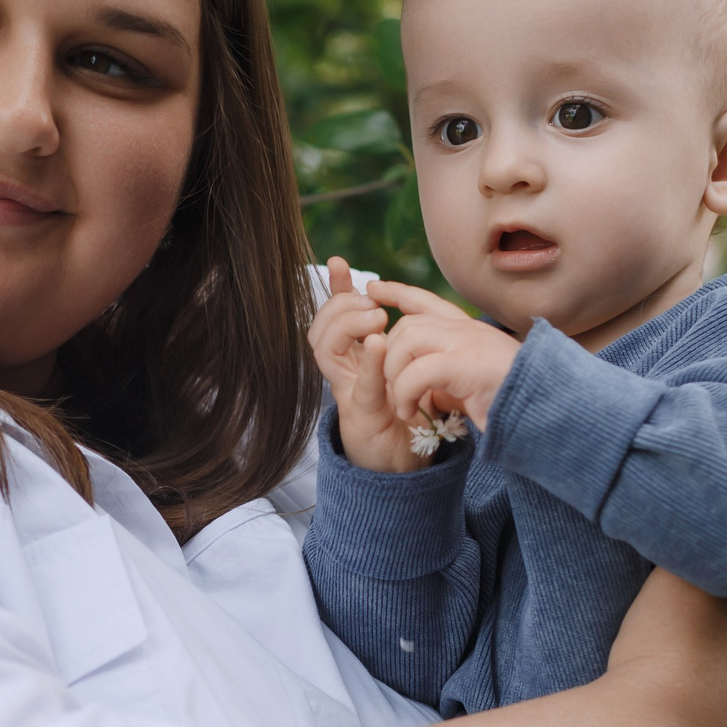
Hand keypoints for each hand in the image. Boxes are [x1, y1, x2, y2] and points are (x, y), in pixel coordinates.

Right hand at [308, 259, 422, 472]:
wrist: (407, 464)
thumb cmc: (405, 416)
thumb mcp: (402, 367)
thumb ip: (395, 338)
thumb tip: (392, 301)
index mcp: (352, 358)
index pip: (332, 316)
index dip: (333, 289)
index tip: (341, 262)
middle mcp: (343, 372)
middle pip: (319, 329)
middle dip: (339, 305)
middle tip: (370, 301)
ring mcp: (348, 393)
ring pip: (326, 350)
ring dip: (347, 325)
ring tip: (376, 318)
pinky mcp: (363, 415)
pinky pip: (360, 384)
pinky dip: (369, 361)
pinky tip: (379, 342)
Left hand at [364, 279, 519, 431]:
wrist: (546, 413)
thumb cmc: (509, 405)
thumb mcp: (470, 383)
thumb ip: (445, 373)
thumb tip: (416, 381)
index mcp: (470, 332)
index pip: (426, 301)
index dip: (398, 292)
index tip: (373, 288)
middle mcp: (468, 330)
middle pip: (409, 324)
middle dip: (389, 351)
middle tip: (390, 384)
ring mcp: (468, 343)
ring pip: (408, 342)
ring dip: (395, 374)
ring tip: (401, 401)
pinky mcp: (466, 365)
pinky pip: (417, 372)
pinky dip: (406, 393)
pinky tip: (409, 410)